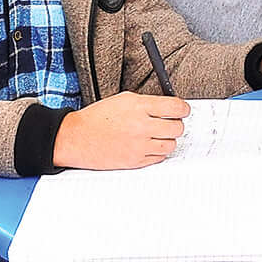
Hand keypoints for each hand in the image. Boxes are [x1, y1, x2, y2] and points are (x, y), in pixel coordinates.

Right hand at [55, 93, 186, 169]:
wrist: (77, 138)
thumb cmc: (97, 117)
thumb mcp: (123, 100)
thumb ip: (147, 103)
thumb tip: (169, 107)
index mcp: (138, 107)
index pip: (175, 107)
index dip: (183, 108)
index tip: (183, 110)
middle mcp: (141, 126)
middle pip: (177, 127)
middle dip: (176, 124)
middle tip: (170, 122)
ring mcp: (139, 146)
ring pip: (171, 145)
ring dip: (168, 139)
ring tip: (158, 135)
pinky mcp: (135, 161)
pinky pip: (159, 158)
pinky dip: (158, 152)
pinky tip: (149, 145)